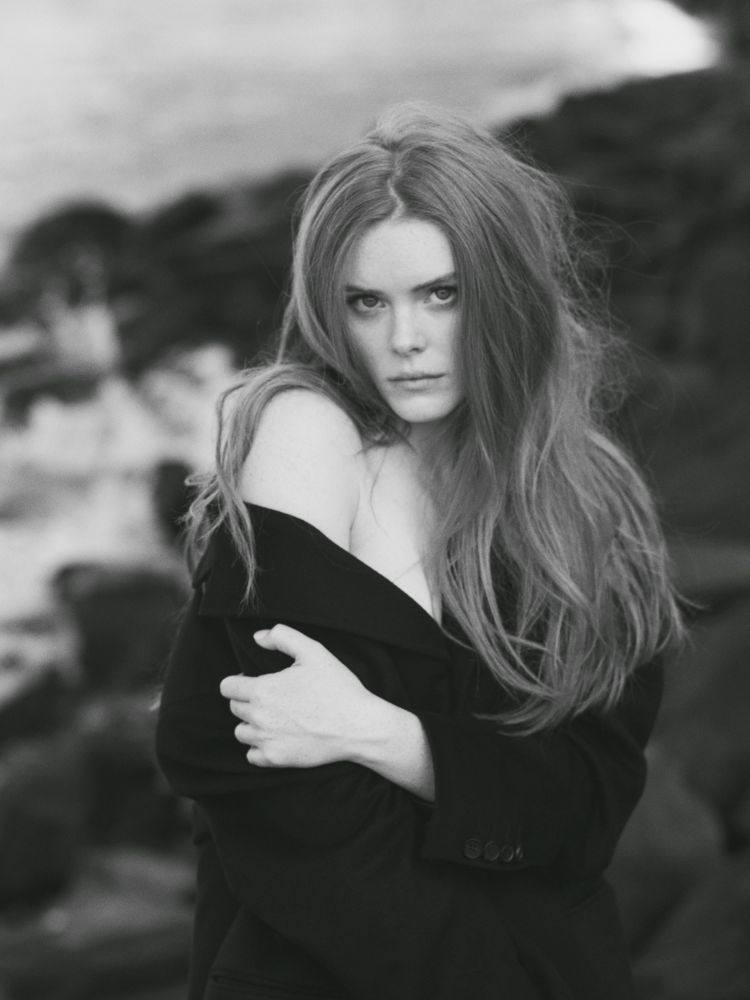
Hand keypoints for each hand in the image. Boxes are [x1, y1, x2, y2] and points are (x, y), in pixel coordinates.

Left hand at [219, 623, 375, 767]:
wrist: (358, 727)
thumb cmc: (337, 687)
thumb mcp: (314, 651)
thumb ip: (282, 637)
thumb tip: (258, 638)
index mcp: (262, 689)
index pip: (227, 687)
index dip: (239, 681)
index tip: (256, 681)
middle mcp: (258, 717)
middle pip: (234, 708)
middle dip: (248, 700)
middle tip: (273, 697)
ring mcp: (266, 741)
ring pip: (241, 732)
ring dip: (252, 724)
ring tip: (274, 718)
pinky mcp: (276, 759)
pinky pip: (252, 755)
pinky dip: (260, 747)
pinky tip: (277, 737)